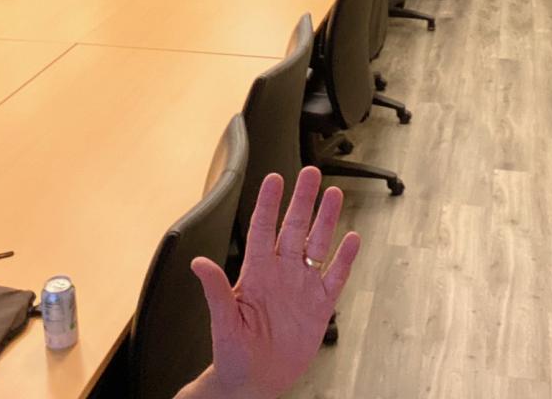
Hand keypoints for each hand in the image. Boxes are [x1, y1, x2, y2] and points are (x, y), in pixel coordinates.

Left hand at [186, 168, 359, 398]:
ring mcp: (301, 287)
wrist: (254, 382)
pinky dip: (344, 259)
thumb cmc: (232, 354)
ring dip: (326, 221)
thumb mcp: (222, 321)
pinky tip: (352, 239)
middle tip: (310, 173)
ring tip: (334, 195)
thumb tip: (199, 263)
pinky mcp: (319, 306)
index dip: (268, 203)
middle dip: (302, 200)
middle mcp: (280, 274)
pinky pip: (334, 277)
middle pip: (294, 228)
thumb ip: (215, 290)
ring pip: (317, 245)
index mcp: (255, 273)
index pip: (263, 229)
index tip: (274, 179)